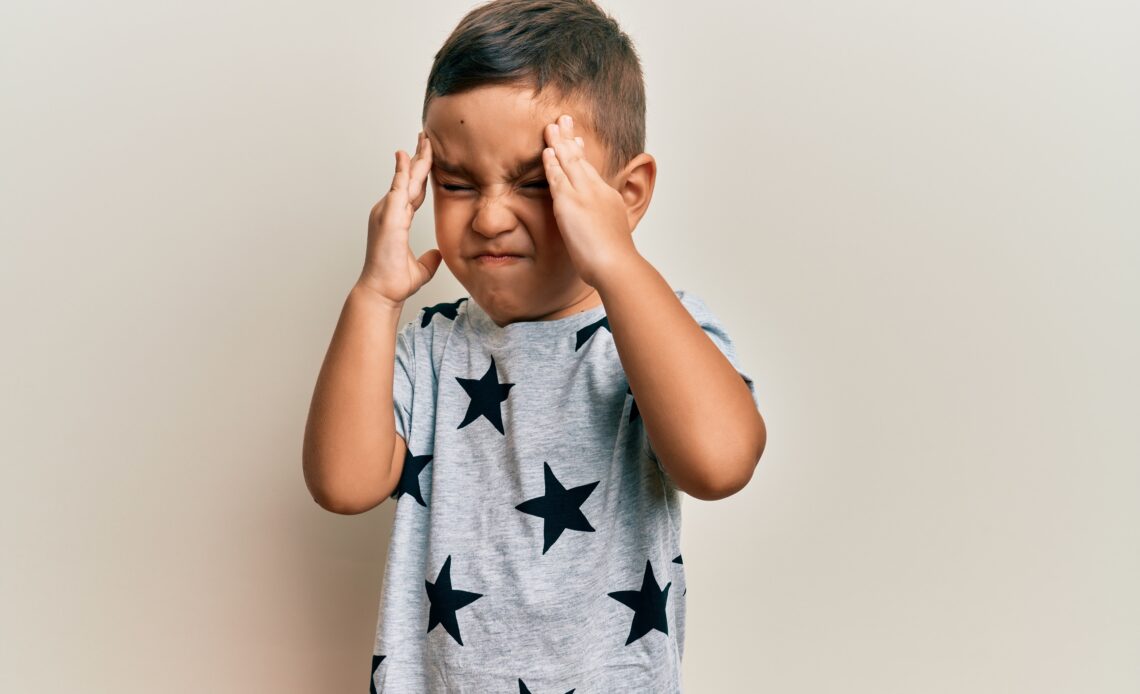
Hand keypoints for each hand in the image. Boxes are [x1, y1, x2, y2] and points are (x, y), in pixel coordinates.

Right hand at [357, 131, 442, 307]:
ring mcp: (387, 212)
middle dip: (418, 158)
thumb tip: (438, 255)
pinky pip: (398, 188)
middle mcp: (389, 212)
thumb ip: (429, 259)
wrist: (382, 292)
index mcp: (396, 220)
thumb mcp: (420, 268)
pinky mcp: (388, 216)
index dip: (420, 174)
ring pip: (405, 179)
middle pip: (408, 179)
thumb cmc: (394, 282)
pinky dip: (403, 171)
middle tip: (426, 137)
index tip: (426, 158)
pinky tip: (408, 156)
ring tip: (424, 139)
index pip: (412, 191)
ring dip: (415, 159)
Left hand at [542, 114, 639, 287]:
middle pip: (581, 160)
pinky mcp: (571, 202)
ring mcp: (585, 195)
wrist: (616, 265)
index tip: (576, 141)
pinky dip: (552, 162)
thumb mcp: (612, 239)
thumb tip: (601, 237)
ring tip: (550, 126)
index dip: (581, 155)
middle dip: (570, 139)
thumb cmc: (614, 261)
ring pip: (570, 162)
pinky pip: (558, 177)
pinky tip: (546, 150)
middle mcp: (598, 192)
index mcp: (608, 199)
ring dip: (559, 143)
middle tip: (564, 120)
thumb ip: (603, 231)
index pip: (591, 171)